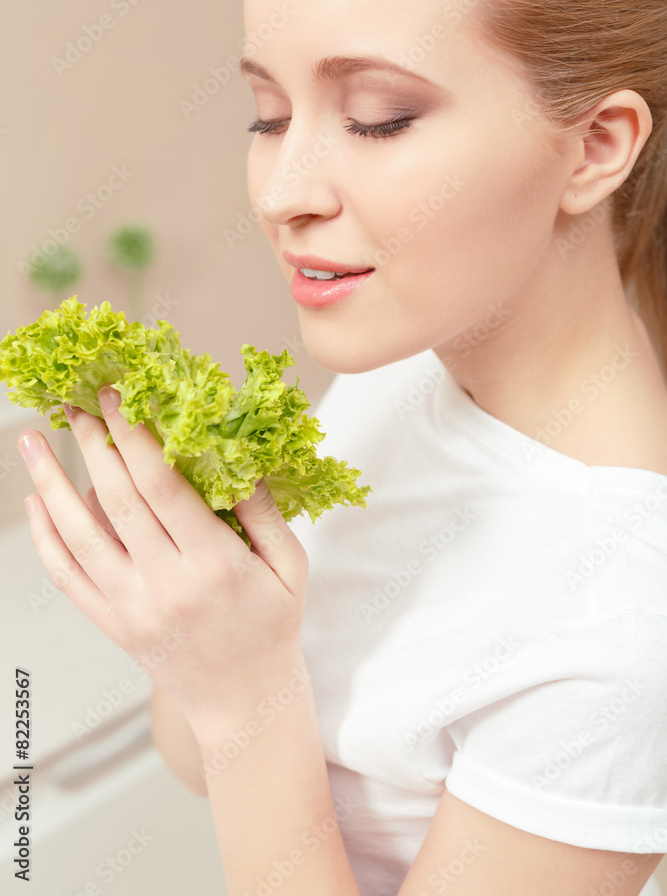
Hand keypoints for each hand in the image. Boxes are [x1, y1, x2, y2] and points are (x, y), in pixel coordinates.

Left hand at [17, 385, 309, 735]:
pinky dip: (46, 539)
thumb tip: (235, 455)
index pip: (164, 487)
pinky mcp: (112, 625)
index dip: (136, 437)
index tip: (117, 396)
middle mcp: (167, 586)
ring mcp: (133, 609)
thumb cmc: (273, 627)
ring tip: (31, 443)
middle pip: (117, 501)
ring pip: (79, 536)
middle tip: (74, 402)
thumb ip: (264, 511)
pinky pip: (68, 578)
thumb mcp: (290, 566)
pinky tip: (37, 503)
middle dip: (92, 444)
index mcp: (215, 565)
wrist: (243, 703)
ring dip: (51, 484)